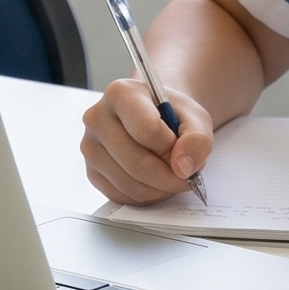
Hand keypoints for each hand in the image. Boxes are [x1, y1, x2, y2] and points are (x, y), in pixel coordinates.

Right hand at [81, 77, 214, 205]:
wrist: (154, 117)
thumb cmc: (171, 114)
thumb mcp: (196, 117)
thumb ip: (198, 139)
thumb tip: (183, 167)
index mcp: (120, 93)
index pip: (147, 130)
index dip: (173, 148)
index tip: (182, 148)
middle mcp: (97, 118)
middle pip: (137, 163)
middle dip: (169, 177)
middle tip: (186, 175)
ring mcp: (90, 146)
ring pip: (129, 184)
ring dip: (159, 189)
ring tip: (170, 174)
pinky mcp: (91, 172)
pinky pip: (121, 196)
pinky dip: (145, 196)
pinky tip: (155, 181)